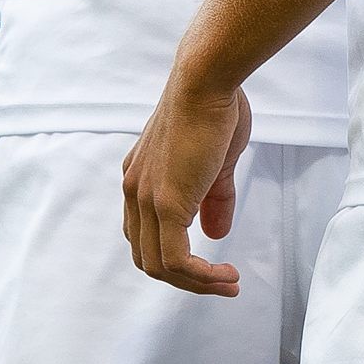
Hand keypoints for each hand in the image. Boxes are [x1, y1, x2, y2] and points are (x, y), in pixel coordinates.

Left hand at [122, 78, 252, 295]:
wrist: (206, 79)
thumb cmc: (216, 106)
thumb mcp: (217, 161)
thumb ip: (214, 199)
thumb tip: (216, 235)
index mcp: (141, 178)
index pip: (145, 234)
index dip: (173, 256)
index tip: (206, 262)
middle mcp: (135, 191)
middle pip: (147, 257)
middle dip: (185, 278)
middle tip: (220, 281)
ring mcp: (146, 199)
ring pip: (159, 265)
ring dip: (196, 283)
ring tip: (228, 283)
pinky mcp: (166, 204)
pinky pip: (175, 259)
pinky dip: (200, 276)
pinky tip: (224, 275)